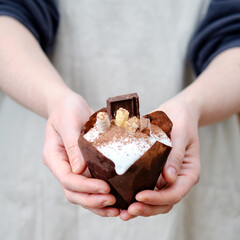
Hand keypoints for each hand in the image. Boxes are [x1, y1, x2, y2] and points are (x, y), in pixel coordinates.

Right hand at [42, 90, 119, 216]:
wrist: (68, 105)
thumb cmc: (66, 109)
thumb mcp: (69, 122)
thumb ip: (73, 145)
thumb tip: (80, 171)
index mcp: (54, 157)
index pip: (67, 179)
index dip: (85, 187)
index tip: (105, 188)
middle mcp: (63, 166)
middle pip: (73, 192)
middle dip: (92, 200)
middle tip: (113, 202)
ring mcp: (74, 167)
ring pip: (82, 193)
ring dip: (98, 203)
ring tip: (117, 208)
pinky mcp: (85, 165)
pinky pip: (92, 184)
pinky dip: (102, 193)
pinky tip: (118, 198)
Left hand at [120, 98, 200, 220]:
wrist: (177, 113)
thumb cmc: (181, 121)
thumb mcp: (181, 135)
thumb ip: (175, 155)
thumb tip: (170, 178)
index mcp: (188, 172)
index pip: (175, 193)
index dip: (158, 198)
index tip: (140, 196)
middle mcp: (178, 178)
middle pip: (165, 202)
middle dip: (147, 208)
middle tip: (128, 211)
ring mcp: (167, 177)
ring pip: (156, 199)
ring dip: (141, 207)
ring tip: (123, 212)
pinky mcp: (156, 172)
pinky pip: (148, 188)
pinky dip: (137, 196)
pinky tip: (124, 198)